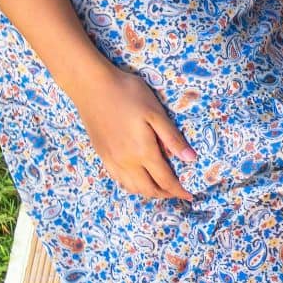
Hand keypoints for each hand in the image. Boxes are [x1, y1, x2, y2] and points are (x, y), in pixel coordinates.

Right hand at [73, 63, 195, 201]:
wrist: (92, 86)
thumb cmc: (128, 94)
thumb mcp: (156, 113)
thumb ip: (172, 138)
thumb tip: (191, 159)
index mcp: (142, 152)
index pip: (165, 180)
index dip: (179, 191)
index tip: (190, 196)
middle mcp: (125, 162)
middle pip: (148, 189)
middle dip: (165, 194)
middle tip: (178, 192)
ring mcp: (111, 160)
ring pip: (131, 187)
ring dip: (148, 192)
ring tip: (161, 188)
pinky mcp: (102, 154)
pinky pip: (118, 179)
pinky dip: (132, 185)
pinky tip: (138, 179)